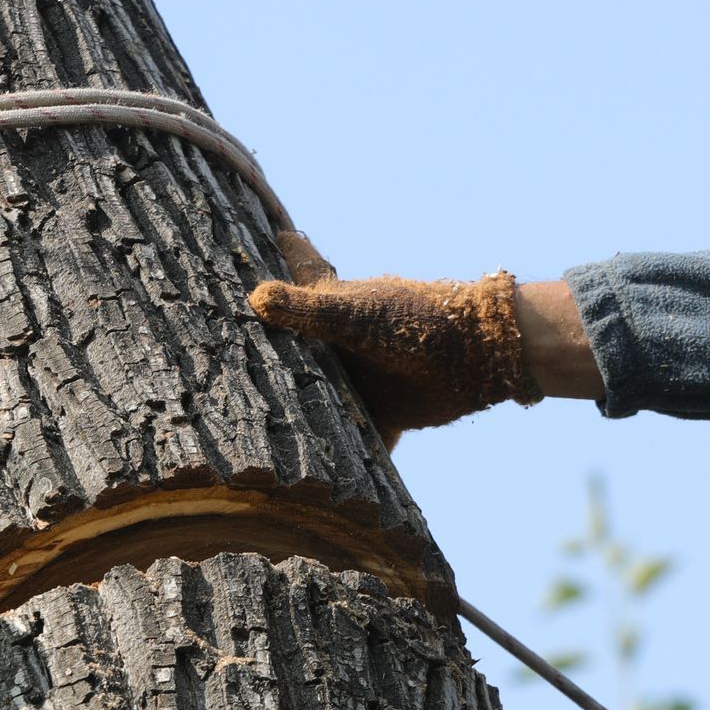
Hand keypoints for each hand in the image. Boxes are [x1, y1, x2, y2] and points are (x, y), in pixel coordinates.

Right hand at [249, 232, 544, 444]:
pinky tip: (319, 481)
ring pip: (316, 389)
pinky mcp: (377, 414)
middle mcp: (341, 339)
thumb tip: (256, 297)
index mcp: (333, 303)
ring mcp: (358, 375)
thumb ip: (310, 310)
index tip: (270, 229)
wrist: (481, 360)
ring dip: (293, 402)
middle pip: (296, 334)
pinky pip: (354, 438)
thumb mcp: (357, 316)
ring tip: (255, 416)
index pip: (300, 266)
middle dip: (269, 333)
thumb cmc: (419, 325)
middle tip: (229, 333)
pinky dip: (342, 453)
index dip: (286, 247)